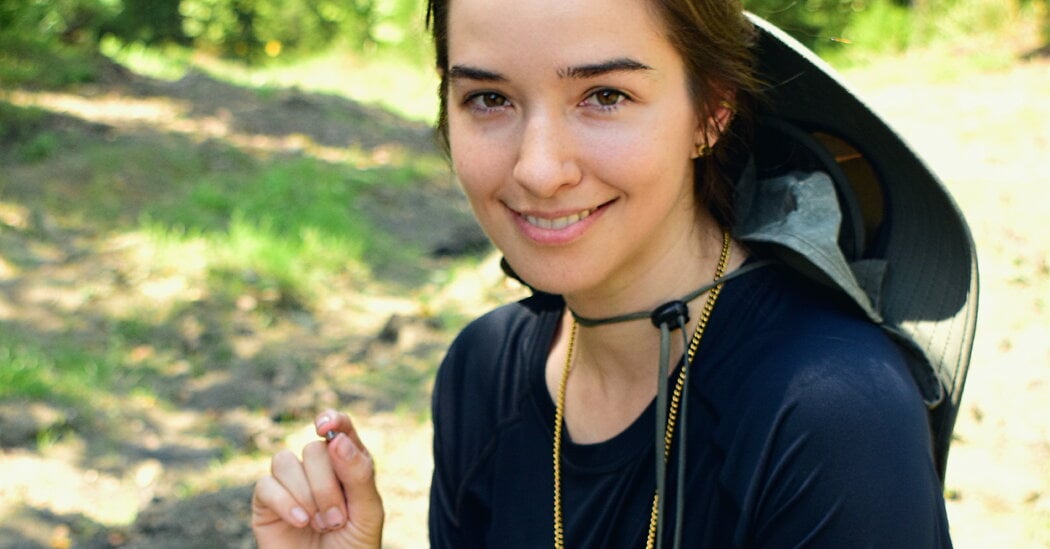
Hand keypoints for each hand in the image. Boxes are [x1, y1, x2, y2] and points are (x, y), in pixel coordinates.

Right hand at [252, 410, 384, 548]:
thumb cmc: (353, 545)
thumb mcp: (368, 512)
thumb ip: (358, 474)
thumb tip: (337, 439)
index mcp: (346, 463)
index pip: (339, 427)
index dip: (333, 419)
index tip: (325, 426)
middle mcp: (317, 467)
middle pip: (313, 450)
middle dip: (327, 487)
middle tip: (338, 520)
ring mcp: (290, 482)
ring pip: (285, 461)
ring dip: (307, 496)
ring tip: (321, 525)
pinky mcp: (266, 501)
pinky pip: (266, 485)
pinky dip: (285, 503)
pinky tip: (300, 522)